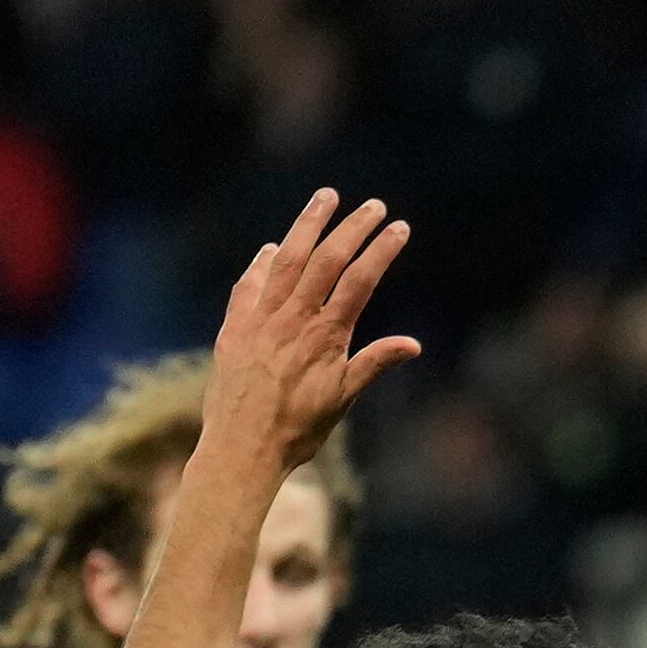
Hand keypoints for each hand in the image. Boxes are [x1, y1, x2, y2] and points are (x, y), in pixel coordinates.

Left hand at [209, 190, 420, 469]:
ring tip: (326, 197)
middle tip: (373, 205)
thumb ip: (374, 364)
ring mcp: (260, 319)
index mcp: (325, 336)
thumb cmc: (297, 432)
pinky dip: (262, 263)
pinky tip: (272, 249)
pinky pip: (249, 285)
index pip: (360, 280)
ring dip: (308, 225)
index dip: (381, 250)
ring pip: (287, 259)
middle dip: (352, 227)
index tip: (399, 227)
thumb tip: (413, 344)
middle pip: (326, 259)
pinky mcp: (233, 328)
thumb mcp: (342, 400)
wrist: (241, 450)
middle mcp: (292, 320)